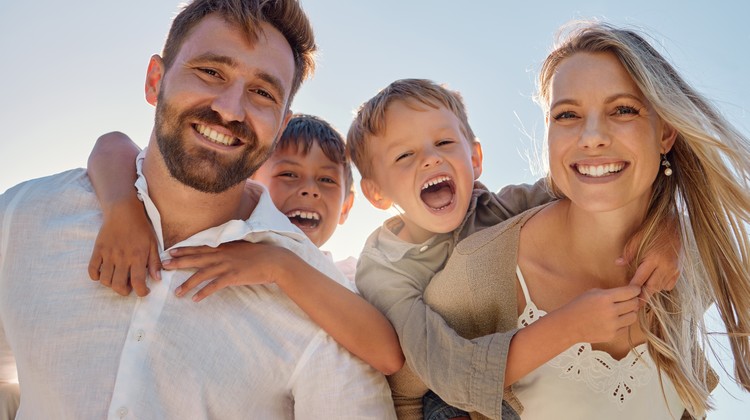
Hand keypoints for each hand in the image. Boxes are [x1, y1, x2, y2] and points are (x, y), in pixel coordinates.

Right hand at [88, 197, 160, 296]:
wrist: (123, 211)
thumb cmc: (141, 228)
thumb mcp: (153, 244)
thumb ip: (155, 262)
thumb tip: (157, 279)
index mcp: (138, 257)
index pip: (138, 283)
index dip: (141, 292)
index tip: (144, 291)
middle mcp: (122, 258)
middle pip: (119, 285)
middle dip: (125, 291)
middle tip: (129, 287)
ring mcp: (108, 254)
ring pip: (105, 280)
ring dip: (111, 284)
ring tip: (117, 279)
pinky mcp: (97, 250)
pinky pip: (92, 269)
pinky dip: (96, 276)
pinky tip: (103, 273)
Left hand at [164, 241, 293, 301]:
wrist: (274, 260)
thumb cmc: (259, 255)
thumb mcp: (241, 248)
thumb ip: (229, 250)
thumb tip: (219, 252)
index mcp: (223, 247)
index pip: (200, 248)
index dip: (184, 250)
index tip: (170, 252)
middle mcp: (222, 255)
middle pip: (196, 259)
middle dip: (179, 263)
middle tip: (163, 266)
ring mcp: (227, 265)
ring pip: (202, 274)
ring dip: (188, 284)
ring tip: (177, 293)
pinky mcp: (233, 277)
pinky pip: (215, 286)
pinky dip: (204, 292)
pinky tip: (195, 299)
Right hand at [561, 285, 640, 343]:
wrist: (568, 325)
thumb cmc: (579, 306)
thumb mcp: (592, 293)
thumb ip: (611, 293)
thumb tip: (629, 294)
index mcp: (605, 298)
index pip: (630, 292)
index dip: (636, 290)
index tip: (636, 290)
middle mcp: (611, 311)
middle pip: (634, 304)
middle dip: (634, 301)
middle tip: (630, 300)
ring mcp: (612, 325)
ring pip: (633, 317)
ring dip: (630, 313)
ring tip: (622, 311)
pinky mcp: (612, 335)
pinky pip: (625, 327)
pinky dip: (622, 323)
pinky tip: (613, 320)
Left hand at [619, 215, 680, 302]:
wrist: (675, 227)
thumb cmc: (653, 231)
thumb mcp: (637, 238)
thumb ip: (628, 252)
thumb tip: (618, 263)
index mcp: (654, 258)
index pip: (640, 278)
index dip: (632, 288)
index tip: (626, 296)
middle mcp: (666, 266)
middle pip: (652, 287)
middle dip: (642, 296)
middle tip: (633, 304)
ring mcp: (674, 270)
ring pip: (660, 287)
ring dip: (650, 291)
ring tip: (640, 294)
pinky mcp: (679, 271)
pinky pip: (668, 285)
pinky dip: (660, 287)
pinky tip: (653, 283)